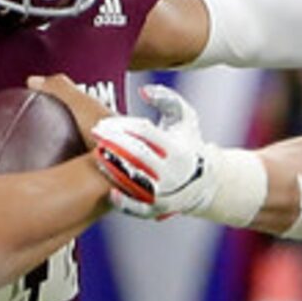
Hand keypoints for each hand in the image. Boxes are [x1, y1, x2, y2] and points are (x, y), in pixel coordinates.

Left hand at [87, 84, 210, 218]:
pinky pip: (139, 208)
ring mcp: (166, 193)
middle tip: (96, 133)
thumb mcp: (185, 118)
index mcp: (178, 148)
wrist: (205, 181)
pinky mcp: (158, 209)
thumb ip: (167, 99)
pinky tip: (110, 190)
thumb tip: (143, 91)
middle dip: (113, 142)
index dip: (122, 125)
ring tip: (97, 154)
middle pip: (137, 154)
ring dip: (113, 167)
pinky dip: (125, 202)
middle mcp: (172, 172)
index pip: (144, 132)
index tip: (104, 123)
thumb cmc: (188, 144)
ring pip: (135, 180)